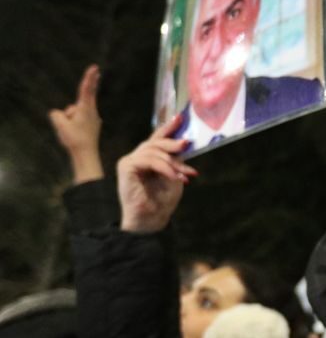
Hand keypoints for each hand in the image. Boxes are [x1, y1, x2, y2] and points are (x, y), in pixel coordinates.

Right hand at [48, 64, 102, 182]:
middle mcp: (92, 112)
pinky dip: (73, 124)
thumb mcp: (59, 123)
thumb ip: (57, 113)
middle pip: (82, 100)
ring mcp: (94, 119)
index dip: (89, 78)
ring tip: (72, 132)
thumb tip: (62, 114)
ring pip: (76, 113)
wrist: (86, 154)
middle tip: (92, 79)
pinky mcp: (93, 126)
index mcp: (85, 108)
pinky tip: (75, 134)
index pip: (87, 89)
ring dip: (70, 119)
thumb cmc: (73, 138)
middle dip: (80, 98)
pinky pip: (79, 121)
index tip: (95, 68)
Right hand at [116, 115, 197, 232]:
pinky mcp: (126, 167)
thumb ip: (176, 160)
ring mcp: (129, 161)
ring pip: (153, 151)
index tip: (180, 117)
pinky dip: (164, 167)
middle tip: (187, 144)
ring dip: (172, 161)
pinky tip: (174, 176)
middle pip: (155, 142)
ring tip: (185, 173)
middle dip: (172, 142)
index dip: (168, 128)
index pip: (157, 139)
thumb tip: (183, 144)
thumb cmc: (162, 201)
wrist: (151, 220)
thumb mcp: (175, 177)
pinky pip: (147, 160)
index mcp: (148, 159)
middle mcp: (137, 157)